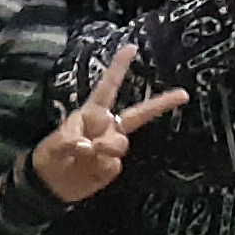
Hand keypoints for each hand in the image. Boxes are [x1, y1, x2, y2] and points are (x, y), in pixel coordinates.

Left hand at [30, 40, 189, 205]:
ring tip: (85, 157)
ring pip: (120, 144)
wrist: (51, 186)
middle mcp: (107, 126)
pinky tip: (87, 171)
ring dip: (105, 150)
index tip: (131, 47)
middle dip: (161, 104)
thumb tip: (91, 147)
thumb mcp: (56, 144)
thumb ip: (74, 143)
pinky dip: (99, 168)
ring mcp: (111, 146)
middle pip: (138, 114)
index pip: (108, 87)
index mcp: (92, 113)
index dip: (119, 67)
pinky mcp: (112, 166)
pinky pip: (112, 164)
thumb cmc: (51, 156)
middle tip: (184, 94)